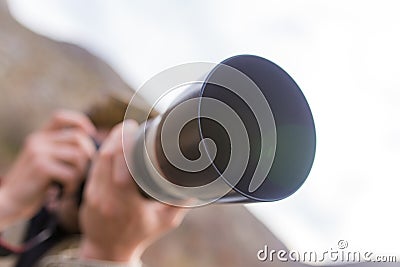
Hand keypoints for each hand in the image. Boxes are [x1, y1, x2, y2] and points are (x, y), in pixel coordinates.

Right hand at [0, 110, 95, 229]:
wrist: (9, 204)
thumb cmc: (35, 185)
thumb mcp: (46, 162)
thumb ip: (61, 150)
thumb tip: (93, 142)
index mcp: (40, 137)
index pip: (61, 117)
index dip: (80, 122)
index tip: (91, 135)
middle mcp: (38, 141)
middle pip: (78, 138)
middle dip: (88, 156)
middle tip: (82, 173)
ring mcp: (38, 152)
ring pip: (78, 156)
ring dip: (81, 173)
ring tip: (72, 184)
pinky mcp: (40, 167)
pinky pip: (71, 173)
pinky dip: (73, 185)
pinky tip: (65, 192)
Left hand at [79, 120, 186, 262]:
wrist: (108, 250)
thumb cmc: (139, 235)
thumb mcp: (165, 222)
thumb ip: (181, 203)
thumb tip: (196, 183)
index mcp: (126, 204)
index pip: (121, 166)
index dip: (124, 142)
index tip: (133, 128)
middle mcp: (106, 198)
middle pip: (107, 157)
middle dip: (117, 136)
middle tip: (129, 125)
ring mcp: (93, 195)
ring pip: (98, 160)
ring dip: (109, 142)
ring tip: (122, 131)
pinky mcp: (87, 193)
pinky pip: (94, 166)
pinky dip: (103, 152)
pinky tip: (112, 145)